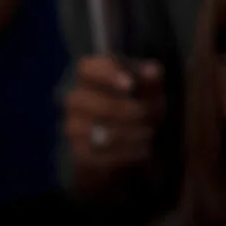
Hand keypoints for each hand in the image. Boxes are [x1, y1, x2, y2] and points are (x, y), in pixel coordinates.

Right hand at [64, 56, 164, 184]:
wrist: (123, 139)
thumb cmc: (137, 100)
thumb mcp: (147, 86)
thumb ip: (150, 76)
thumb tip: (152, 73)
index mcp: (89, 73)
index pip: (88, 69)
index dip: (108, 76)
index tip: (130, 85)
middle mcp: (75, 99)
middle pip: (100, 105)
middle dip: (132, 112)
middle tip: (151, 116)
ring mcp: (73, 127)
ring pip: (104, 133)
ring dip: (132, 134)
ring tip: (150, 133)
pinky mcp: (79, 153)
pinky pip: (104, 156)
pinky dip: (128, 153)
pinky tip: (144, 149)